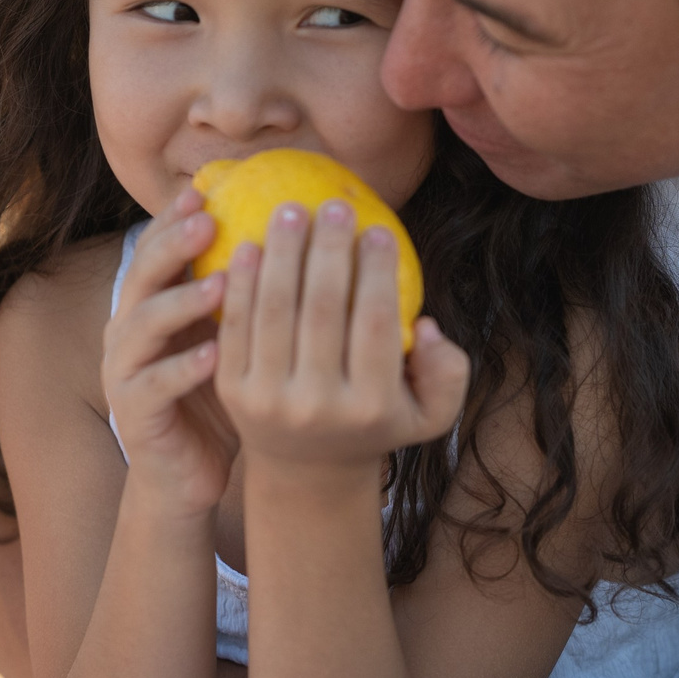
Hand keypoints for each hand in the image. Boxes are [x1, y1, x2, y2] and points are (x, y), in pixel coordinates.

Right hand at [100, 189, 237, 515]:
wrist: (187, 475)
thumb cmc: (220, 399)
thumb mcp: (232, 339)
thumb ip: (245, 296)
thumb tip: (299, 240)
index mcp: (151, 306)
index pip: (158, 250)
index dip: (176, 219)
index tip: (208, 189)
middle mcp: (129, 331)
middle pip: (142, 276)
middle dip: (173, 245)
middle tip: (210, 222)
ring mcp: (125, 371)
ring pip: (142, 326)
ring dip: (181, 302)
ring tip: (221, 284)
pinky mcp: (134, 413)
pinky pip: (155, 384)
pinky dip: (183, 368)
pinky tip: (215, 356)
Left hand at [214, 197, 467, 474]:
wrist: (306, 470)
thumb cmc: (376, 423)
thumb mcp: (430, 413)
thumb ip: (448, 371)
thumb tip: (424, 326)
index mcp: (370, 406)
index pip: (376, 324)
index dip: (377, 272)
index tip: (378, 228)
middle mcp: (317, 406)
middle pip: (322, 310)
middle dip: (328, 250)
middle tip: (334, 207)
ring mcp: (268, 400)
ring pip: (274, 310)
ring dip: (281, 253)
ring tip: (290, 209)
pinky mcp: (230, 391)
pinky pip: (235, 325)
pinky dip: (240, 282)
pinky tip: (249, 244)